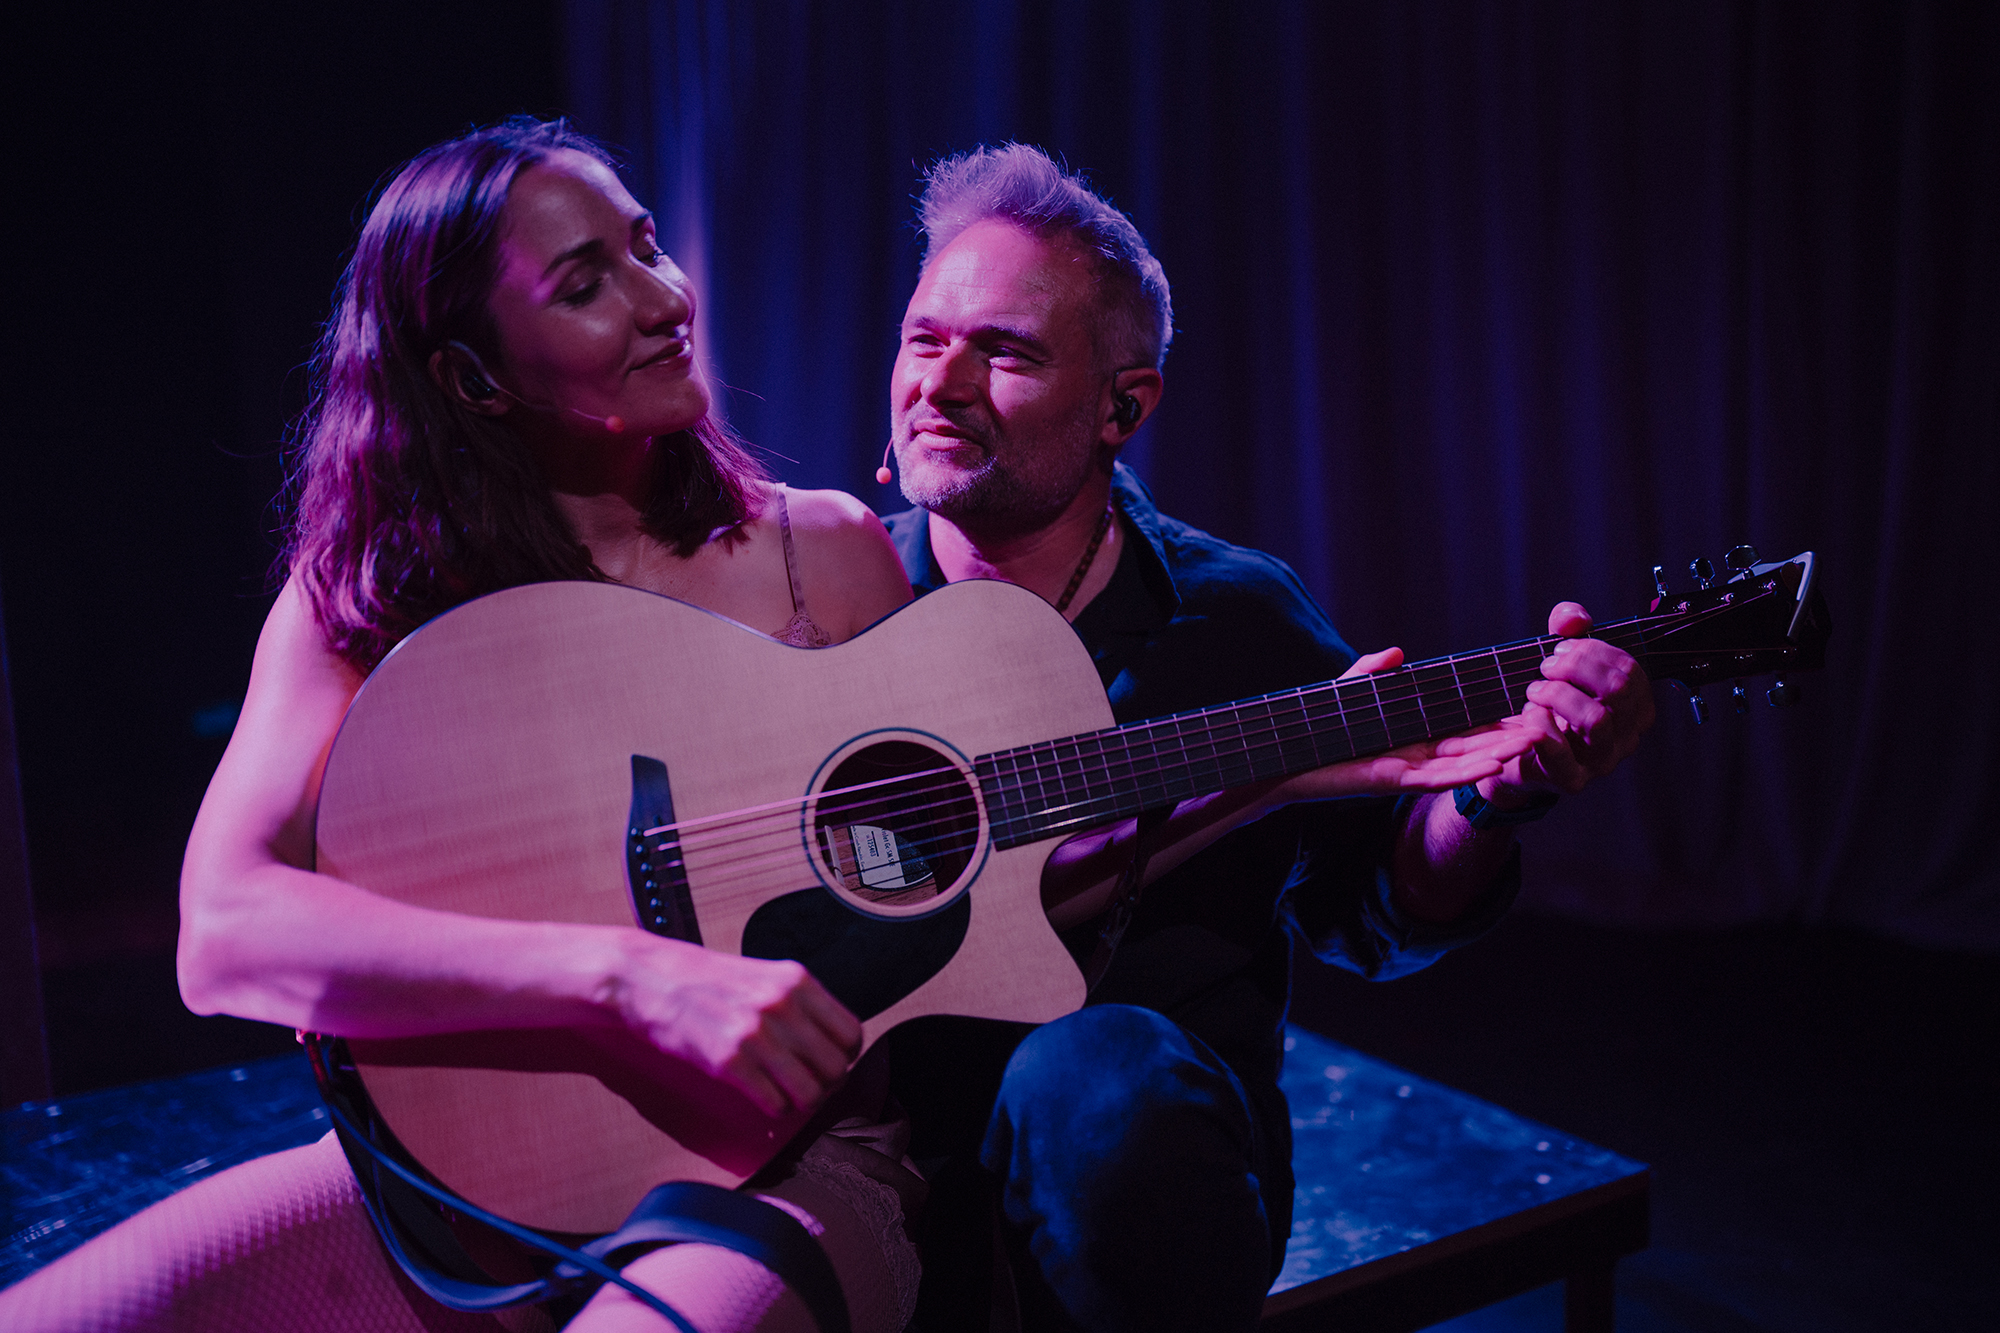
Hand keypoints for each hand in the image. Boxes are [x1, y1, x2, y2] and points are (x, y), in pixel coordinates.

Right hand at [610, 937, 861, 1117]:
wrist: (649, 977)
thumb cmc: (703, 979)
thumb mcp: (763, 975)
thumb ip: (797, 1001)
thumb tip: (828, 1039)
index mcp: (796, 981)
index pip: (851, 1033)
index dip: (844, 1056)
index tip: (830, 1063)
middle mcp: (782, 1006)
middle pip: (836, 1067)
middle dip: (826, 1084)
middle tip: (808, 1085)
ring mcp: (756, 1034)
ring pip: (810, 1091)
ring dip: (801, 1102)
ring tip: (787, 1096)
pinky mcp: (729, 1061)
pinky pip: (775, 1103)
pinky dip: (774, 1109)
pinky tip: (763, 1098)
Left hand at [1270, 647, 1536, 803]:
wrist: (1279, 757)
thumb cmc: (1313, 725)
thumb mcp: (1348, 692)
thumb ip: (1372, 673)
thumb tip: (1397, 654)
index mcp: (1407, 736)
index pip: (1459, 728)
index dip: (1491, 721)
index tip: (1525, 709)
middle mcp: (1412, 756)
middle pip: (1470, 748)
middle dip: (1507, 739)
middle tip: (1546, 726)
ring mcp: (1403, 770)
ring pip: (1461, 765)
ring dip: (1498, 756)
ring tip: (1533, 743)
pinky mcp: (1389, 780)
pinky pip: (1435, 778)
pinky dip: (1465, 773)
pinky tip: (1494, 766)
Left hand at [1484, 602, 1654, 806]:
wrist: (1516, 751)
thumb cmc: (1547, 702)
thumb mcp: (1560, 659)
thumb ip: (1569, 629)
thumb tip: (1573, 618)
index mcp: (1634, 706)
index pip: (1629, 669)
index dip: (1592, 650)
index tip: (1560, 647)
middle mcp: (1626, 735)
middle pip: (1617, 689)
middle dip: (1575, 667)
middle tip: (1546, 667)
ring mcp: (1603, 761)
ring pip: (1596, 718)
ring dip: (1557, 694)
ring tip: (1534, 691)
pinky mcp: (1572, 780)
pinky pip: (1560, 751)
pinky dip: (1538, 723)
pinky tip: (1527, 714)